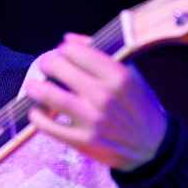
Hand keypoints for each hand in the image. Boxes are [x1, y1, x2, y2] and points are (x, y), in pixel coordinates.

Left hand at [25, 33, 167, 171]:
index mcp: (117, 75)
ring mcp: (91, 119)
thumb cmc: (138, 105)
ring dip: (34, 87)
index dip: (64, 50)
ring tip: (33, 86)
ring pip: (48, 95)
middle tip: (45, 67)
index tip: (63, 54)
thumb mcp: (129, 75)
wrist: (153, 147)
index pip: (74, 51)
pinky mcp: (82, 141)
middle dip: (46, 63)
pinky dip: (36, 115)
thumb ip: (99, 54)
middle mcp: (103, 95)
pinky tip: (38, 111)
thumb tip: (67, 39)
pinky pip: (47, 125)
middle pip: (58, 67)